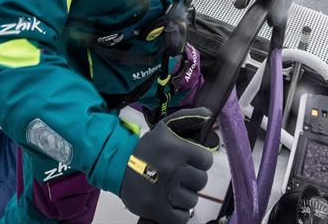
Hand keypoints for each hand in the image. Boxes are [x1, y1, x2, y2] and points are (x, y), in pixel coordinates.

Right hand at [120, 108, 217, 223]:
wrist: (117, 166)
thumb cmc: (146, 148)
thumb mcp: (165, 127)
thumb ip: (189, 117)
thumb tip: (209, 114)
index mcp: (175, 148)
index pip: (206, 160)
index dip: (199, 162)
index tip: (189, 162)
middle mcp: (171, 168)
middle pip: (200, 181)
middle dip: (191, 179)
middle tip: (179, 176)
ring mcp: (163, 191)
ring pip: (191, 200)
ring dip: (183, 197)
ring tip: (171, 189)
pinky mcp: (156, 209)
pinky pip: (181, 218)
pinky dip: (177, 213)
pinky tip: (169, 203)